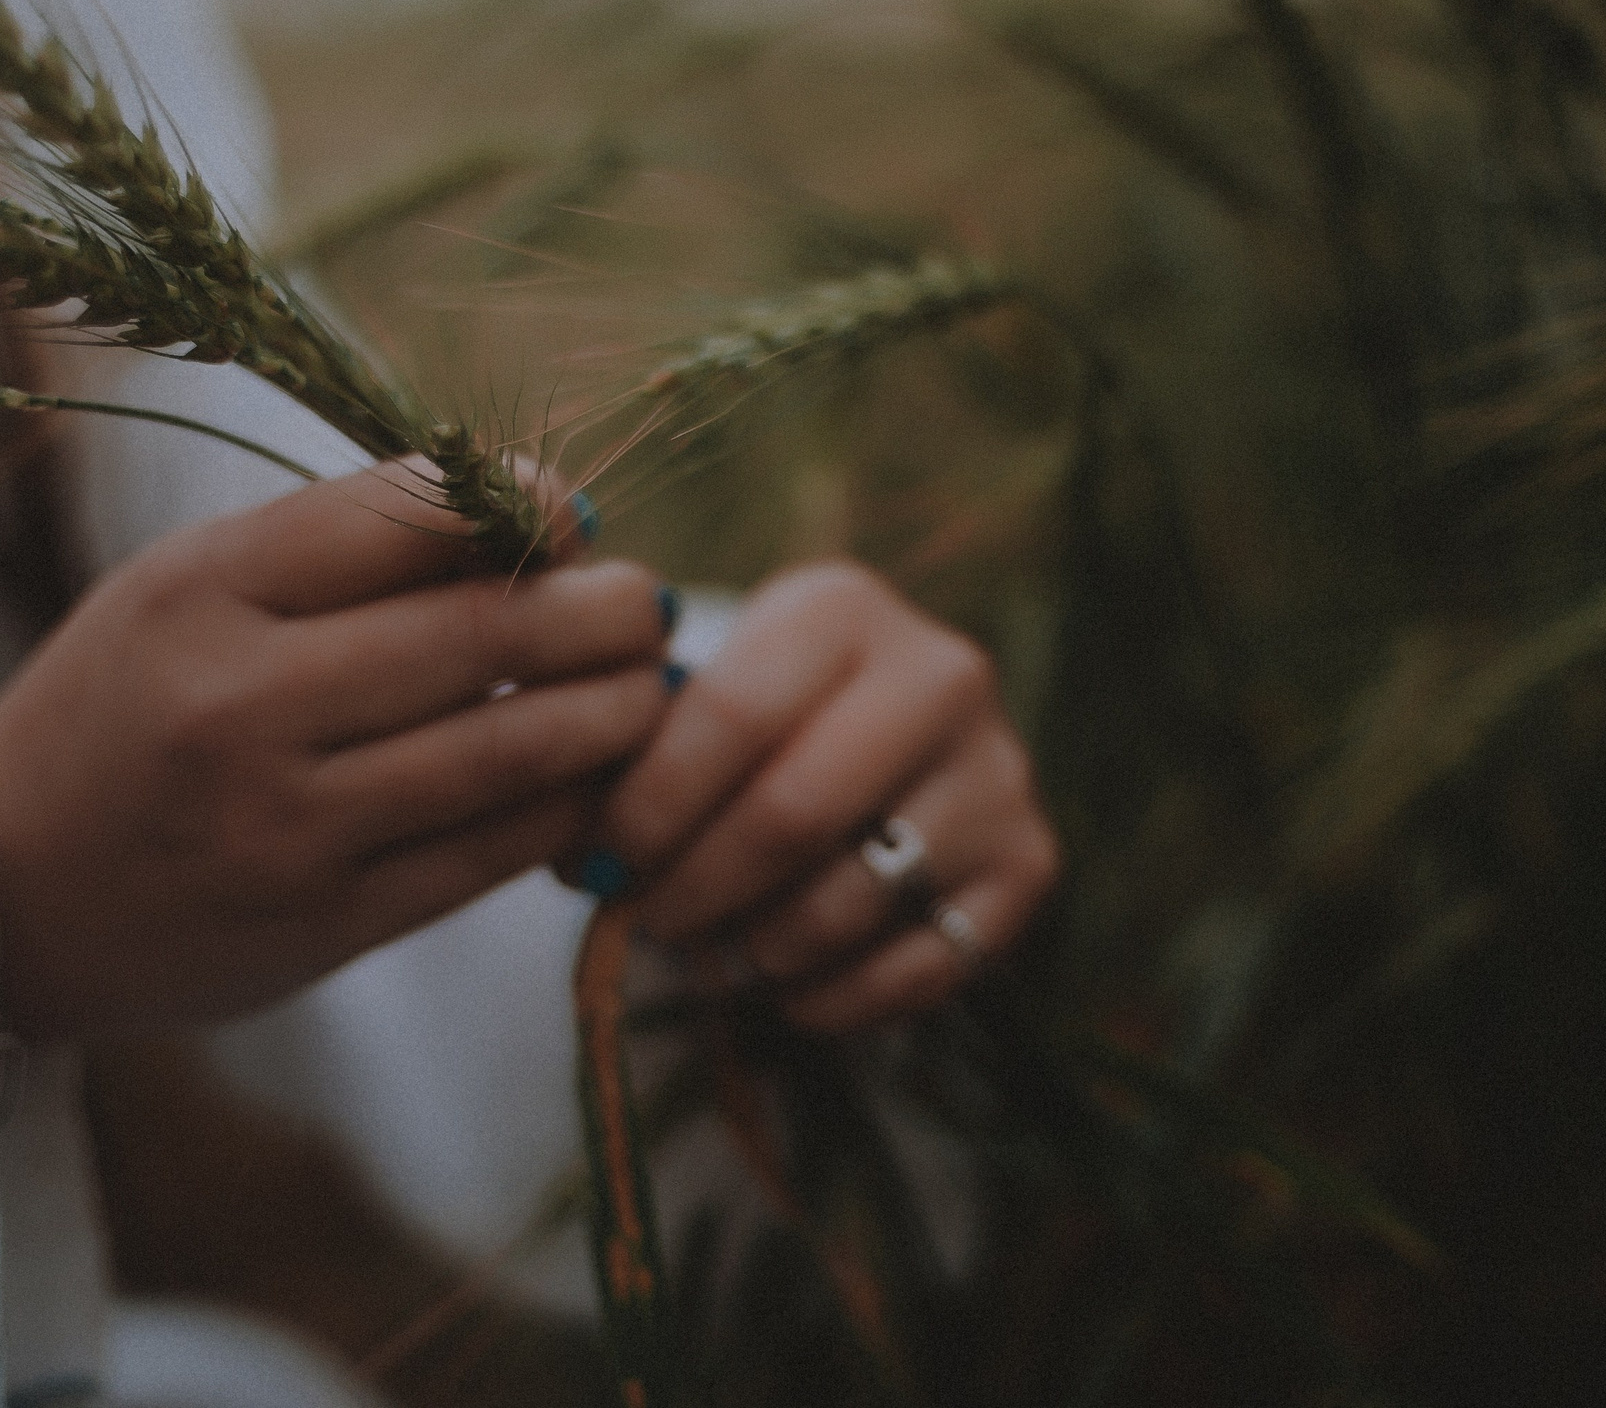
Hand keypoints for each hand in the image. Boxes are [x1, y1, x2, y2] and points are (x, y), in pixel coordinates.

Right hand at [0, 458, 675, 1038]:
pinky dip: (563, 804)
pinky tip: (593, 774)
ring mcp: (287, 826)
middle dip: (601, 608)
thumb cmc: (124, 706)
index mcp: (203, 591)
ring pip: (508, 749)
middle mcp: (243, 705)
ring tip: (649, 682)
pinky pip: (488, 852)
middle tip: (645, 601)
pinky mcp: (326, 926)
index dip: (523, 503)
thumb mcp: (187, 588)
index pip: (406, 515)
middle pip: (482, 631)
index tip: (573, 511)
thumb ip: (341, 549)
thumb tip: (539, 517)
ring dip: (612, 709)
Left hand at [597, 561, 1058, 1031]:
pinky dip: (831, 998)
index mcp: (841, 607)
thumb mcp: (700, 690)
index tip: (598, 862)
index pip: (730, 713)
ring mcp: (999, 769)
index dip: (649, 804)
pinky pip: (917, 967)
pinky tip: (783, 988)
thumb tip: (574, 854)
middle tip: (647, 920)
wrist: (893, 727)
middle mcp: (942, 673)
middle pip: (794, 813)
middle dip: (696, 887)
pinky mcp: (1031, 862)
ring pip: (851, 899)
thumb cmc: (759, 716)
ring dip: (757, 949)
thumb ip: (633, 749)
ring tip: (712, 951)